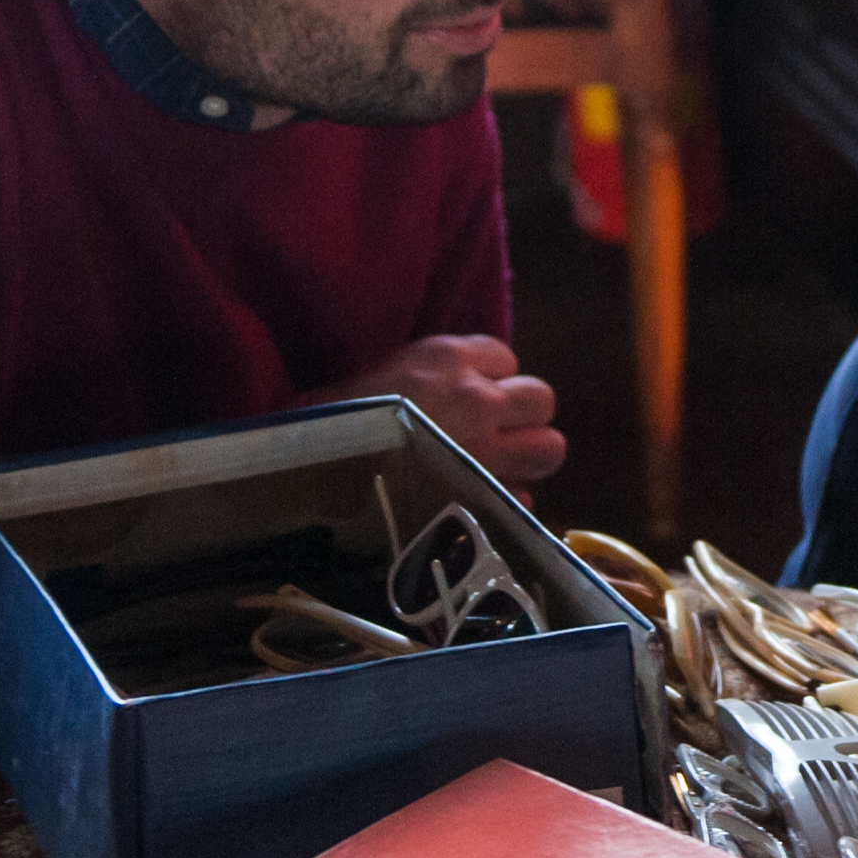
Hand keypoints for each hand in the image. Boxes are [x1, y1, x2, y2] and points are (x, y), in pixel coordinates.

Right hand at [313, 334, 566, 486]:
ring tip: (498, 468)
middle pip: (541, 400)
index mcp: (446, 357)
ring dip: (528, 458)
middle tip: (497, 434)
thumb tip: (447, 394)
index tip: (468, 396)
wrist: (309, 476)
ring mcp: (487, 449)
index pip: (504, 357)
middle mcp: (476, 398)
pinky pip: (523, 497)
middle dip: (524, 418)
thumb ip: (427, 377)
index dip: (489, 380)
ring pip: (549, 448)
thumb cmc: (330, 424)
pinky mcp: (484, 496)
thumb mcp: (377, 375)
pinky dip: (506, 500)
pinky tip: (477, 501)